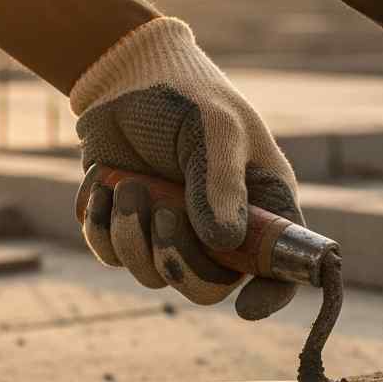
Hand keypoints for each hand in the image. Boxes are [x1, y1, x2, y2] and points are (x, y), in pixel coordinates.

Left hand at [71, 17, 301, 319]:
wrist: (125, 74)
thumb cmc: (188, 95)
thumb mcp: (215, 129)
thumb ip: (221, 184)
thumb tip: (224, 242)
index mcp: (263, 209)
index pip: (279, 270)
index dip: (270, 296)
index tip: (247, 307)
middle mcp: (223, 231)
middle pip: (209, 287)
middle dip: (179, 262)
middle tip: (161, 216)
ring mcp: (175, 233)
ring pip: (156, 277)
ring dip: (134, 239)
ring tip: (129, 187)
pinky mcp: (130, 228)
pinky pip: (114, 257)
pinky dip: (103, 228)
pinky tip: (103, 188)